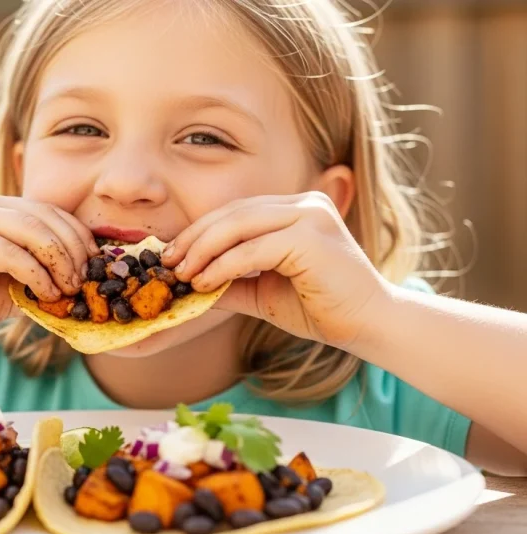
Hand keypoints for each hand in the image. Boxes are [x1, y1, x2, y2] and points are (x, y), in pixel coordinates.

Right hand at [0, 190, 98, 342]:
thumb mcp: (7, 284)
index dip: (78, 236)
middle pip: (46, 216)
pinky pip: (13, 252)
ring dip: (60, 262)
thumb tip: (82, 278)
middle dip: (74, 249)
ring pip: (33, 230)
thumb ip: (37, 272)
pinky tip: (45, 294)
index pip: (49, 211)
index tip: (96, 267)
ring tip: (70, 290)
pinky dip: (36, 274)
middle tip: (87, 281)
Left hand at [160, 192, 388, 348]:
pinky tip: (204, 282)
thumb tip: (185, 284)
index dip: (199, 231)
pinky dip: (223, 265)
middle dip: (194, 238)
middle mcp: (305, 204)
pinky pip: (254, 249)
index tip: (170, 254)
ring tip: (181, 273)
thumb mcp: (262, 291)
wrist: (368, 326)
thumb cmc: (320, 308)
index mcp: (296, 209)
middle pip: (233, 213)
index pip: (236, 211)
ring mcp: (311, 216)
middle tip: (168, 261)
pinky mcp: (312, 237)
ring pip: (239, 225)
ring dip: (203, 250)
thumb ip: (229, 281)